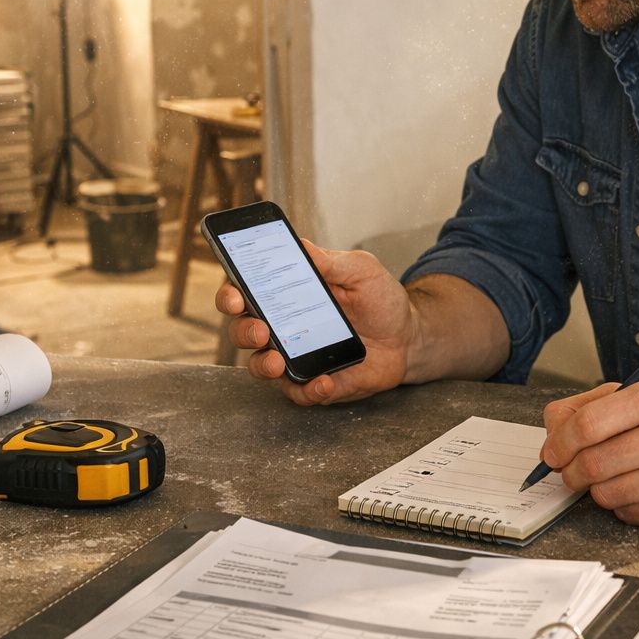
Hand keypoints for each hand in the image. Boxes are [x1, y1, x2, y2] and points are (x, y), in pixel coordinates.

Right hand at [215, 240, 413, 404]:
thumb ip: (331, 261)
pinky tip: (322, 381)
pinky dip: (308, 390)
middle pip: (244, 332)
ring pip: (261, 367)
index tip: (234, 295)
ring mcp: (296, 358)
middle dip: (244, 332)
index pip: (244, 293)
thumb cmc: (379, 299)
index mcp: (286, 295)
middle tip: (260, 330)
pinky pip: (301, 393)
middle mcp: (283, 328)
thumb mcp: (360, 271)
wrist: (408, 336)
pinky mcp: (316, 384)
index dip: (230, 294)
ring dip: (263, 365)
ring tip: (278, 361)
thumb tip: (300, 245)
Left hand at [540, 378, 638, 531]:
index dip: (560, 442)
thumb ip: (596, 406)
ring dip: (598, 491)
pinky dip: (624, 506)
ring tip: (616, 478)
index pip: (587, 423)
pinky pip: (626, 513)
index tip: (552, 453)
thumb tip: (552, 431)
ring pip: (604, 493)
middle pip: (591, 462)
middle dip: (571, 473)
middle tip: (571, 473)